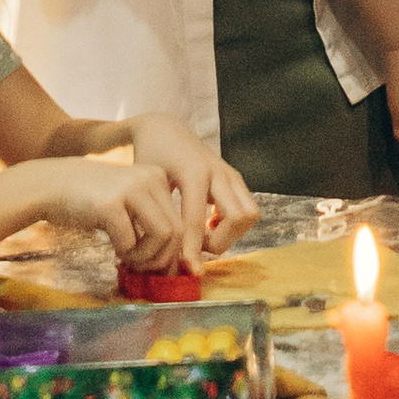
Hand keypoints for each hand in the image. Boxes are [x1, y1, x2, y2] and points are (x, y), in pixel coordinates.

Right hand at [19, 157, 184, 268]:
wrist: (51, 185)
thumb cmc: (91, 201)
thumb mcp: (128, 204)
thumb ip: (150, 224)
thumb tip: (172, 265)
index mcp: (156, 176)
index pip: (181, 221)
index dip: (172, 251)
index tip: (157, 267)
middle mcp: (149, 178)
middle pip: (176, 231)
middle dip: (161, 259)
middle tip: (142, 269)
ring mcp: (130, 189)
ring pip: (163, 236)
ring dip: (146, 258)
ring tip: (129, 259)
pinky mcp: (110, 204)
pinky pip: (131, 242)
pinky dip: (125, 254)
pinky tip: (114, 251)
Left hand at [126, 111, 259, 254]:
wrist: (165, 129)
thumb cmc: (151, 156)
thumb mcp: (148, 183)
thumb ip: (156, 215)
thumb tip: (160, 258)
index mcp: (193, 172)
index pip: (196, 220)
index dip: (192, 249)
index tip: (189, 270)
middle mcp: (218, 171)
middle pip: (239, 218)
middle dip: (220, 240)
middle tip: (194, 245)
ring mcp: (230, 173)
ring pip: (249, 214)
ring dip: (229, 233)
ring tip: (201, 236)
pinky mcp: (235, 178)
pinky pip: (246, 209)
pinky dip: (232, 224)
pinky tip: (208, 225)